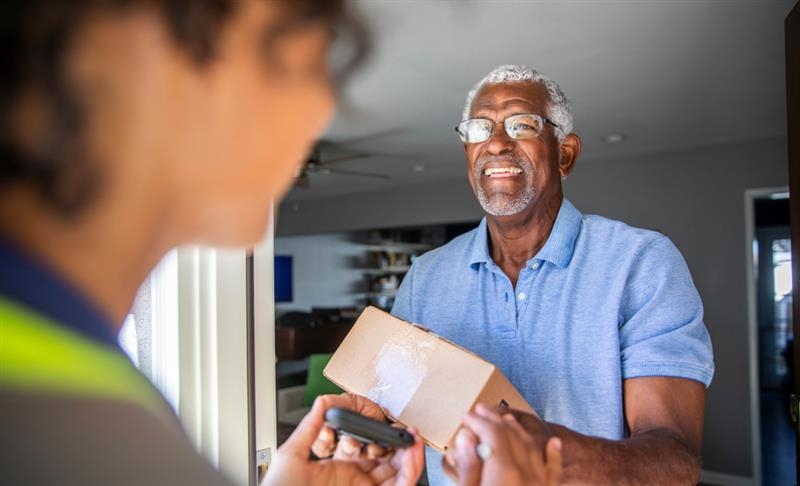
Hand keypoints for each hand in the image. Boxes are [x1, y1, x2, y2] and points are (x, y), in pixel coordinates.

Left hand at [266, 394, 423, 485]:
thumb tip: (322, 401)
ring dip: (410, 455)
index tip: (385, 424)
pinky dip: (411, 469)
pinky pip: (401, 485)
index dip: (379, 438)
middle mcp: (355, 483)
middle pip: (388, 463)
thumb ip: (310, 427)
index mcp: (338, 472)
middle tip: (406, 431)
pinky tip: (411, 452)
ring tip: (412, 439)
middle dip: (399, 446)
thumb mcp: (293, 455)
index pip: (367, 453)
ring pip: (398, 475)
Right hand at [443, 404, 562, 485]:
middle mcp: (526, 474)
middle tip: (478, 413)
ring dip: (517, 430)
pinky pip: (554, 470)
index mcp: (504, 473)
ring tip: (504, 420)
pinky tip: (554, 443)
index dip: (477, 421)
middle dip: (493, 420)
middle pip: (511, 436)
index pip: (492, 433)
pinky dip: (553, 454)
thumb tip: (465, 439)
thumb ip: (467, 467)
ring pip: (531, 447)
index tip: (465, 417)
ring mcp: (540, 484)